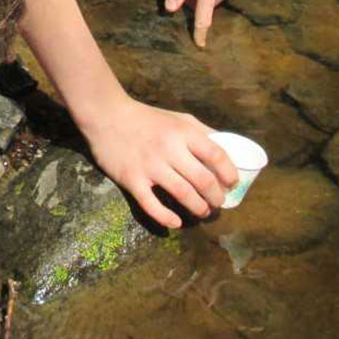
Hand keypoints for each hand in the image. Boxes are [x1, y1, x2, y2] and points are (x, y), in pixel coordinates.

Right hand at [83, 96, 237, 227]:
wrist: (106, 116)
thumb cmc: (146, 118)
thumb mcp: (178, 118)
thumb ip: (202, 132)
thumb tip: (227, 147)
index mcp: (183, 132)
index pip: (216, 155)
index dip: (229, 173)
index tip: (232, 184)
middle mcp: (169, 149)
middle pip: (203, 179)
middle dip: (216, 197)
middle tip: (218, 203)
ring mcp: (150, 166)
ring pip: (183, 194)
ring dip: (198, 208)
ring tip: (202, 212)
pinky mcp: (131, 179)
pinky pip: (152, 205)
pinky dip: (166, 218)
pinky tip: (175, 223)